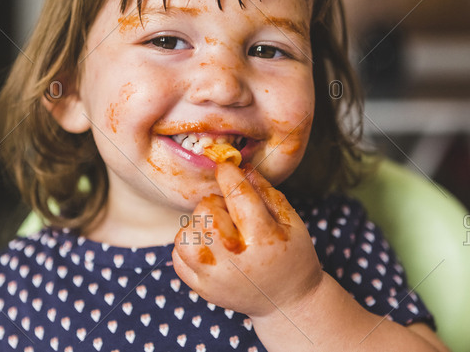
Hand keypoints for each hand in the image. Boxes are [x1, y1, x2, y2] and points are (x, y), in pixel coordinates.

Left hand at [172, 162, 322, 317]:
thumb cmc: (292, 256)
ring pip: (186, 234)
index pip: (238, 194)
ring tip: (218, 232)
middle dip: (216, 204)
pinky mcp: (201, 288)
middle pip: (206, 211)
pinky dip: (190, 246)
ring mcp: (214, 277)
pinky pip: (178, 256)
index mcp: (264, 239)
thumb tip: (241, 166)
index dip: (228, 173)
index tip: (225, 166)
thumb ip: (266, 191)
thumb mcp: (291, 221)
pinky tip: (210, 248)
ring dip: (199, 226)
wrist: (286, 302)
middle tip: (231, 214)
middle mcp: (235, 260)